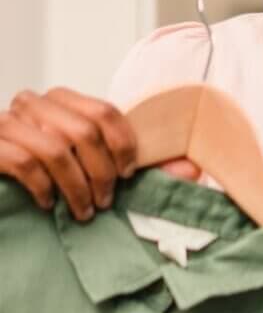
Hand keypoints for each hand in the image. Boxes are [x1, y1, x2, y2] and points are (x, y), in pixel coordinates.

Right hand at [0, 87, 197, 221]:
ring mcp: (6, 123)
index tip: (128, 175)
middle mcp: (32, 104)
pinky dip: (43, 188)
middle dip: (101, 174)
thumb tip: (193, 170)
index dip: (123, 146)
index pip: (104, 111)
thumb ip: (138, 166)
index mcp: (61, 100)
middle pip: (83, 131)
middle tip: (106, 202)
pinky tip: (48, 204)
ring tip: (83, 211)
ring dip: (76, 188)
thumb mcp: (93, 165)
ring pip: (55, 149)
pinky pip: (24, 162)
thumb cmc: (47, 174)